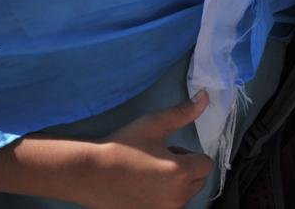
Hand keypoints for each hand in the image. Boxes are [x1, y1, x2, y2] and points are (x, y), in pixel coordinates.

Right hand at [0, 93, 212, 208]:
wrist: (88, 173)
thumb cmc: (122, 146)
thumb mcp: (154, 124)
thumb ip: (183, 112)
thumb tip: (206, 96)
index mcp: (182, 172)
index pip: (206, 164)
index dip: (188, 154)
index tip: (167, 150)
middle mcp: (177, 197)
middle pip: (197, 180)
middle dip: (184, 170)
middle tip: (157, 160)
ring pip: (183, 195)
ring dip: (173, 185)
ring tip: (147, 174)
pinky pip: (167, 206)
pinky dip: (160, 198)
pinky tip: (140, 189)